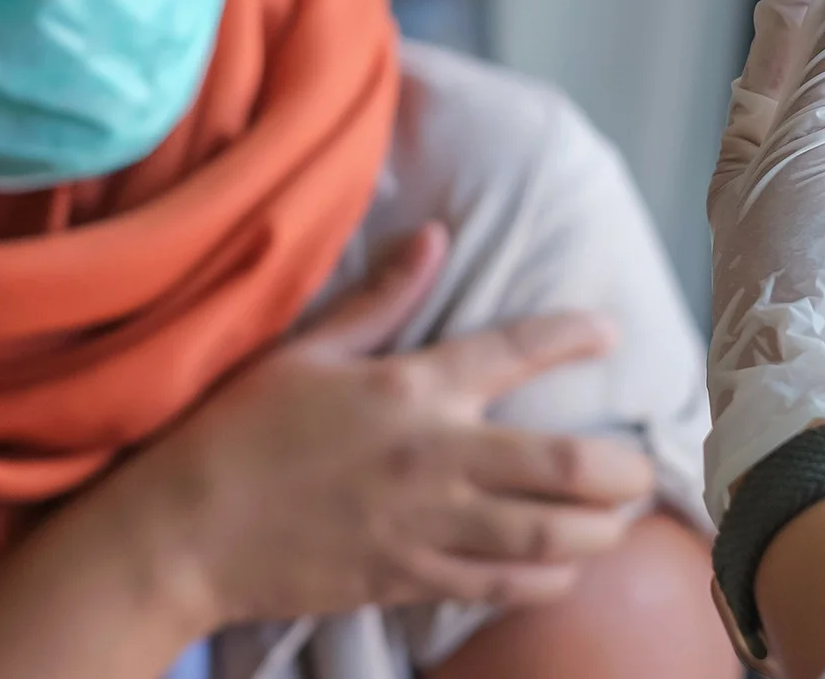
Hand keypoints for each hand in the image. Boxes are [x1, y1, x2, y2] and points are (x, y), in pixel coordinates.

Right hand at [113, 224, 657, 626]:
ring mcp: (426, 528)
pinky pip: (503, 587)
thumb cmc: (236, 431)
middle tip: (641, 469)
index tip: (611, 331)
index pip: (514, 351)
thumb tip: (435, 237)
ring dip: (600, 531)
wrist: (183, 534)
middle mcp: (433, 458)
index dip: (575, 336)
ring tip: (616, 520)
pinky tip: (562, 568)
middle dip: (622, 471)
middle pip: (567, 466)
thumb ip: (381, 298)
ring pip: (550, 538)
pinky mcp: (410, 581)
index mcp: (409, 388)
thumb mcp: (306, 349)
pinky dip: (547, 579)